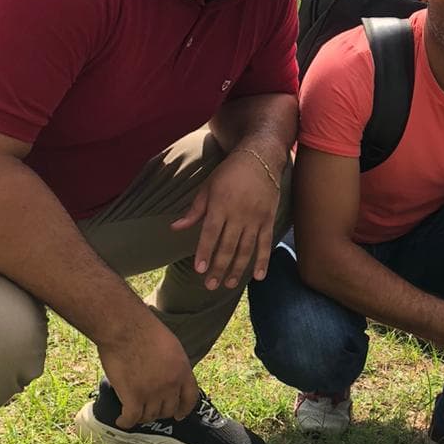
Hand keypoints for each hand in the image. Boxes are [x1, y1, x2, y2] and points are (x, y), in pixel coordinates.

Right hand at [99, 314, 198, 427]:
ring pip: (149, 416)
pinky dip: (125, 422)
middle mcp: (170, 385)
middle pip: (168, 409)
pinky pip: (131, 418)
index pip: (190, 397)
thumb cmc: (144, 329)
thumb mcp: (171, 346)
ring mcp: (152, 393)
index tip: (179, 415)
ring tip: (134, 413)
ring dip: (142, 417)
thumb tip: (168, 375)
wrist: (125, 328)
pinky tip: (121, 420)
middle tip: (149, 409)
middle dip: (159, 412)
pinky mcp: (133, 397)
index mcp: (182, 371)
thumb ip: (173, 364)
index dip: (185, 409)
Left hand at [171, 150, 280, 290]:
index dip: (205, 252)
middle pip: (227, 246)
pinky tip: (258, 276)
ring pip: (246, 249)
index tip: (199, 270)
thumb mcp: (208, 187)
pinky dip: (263, 260)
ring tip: (228, 285)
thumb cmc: (229, 173)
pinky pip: (265, 243)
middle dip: (218, 267)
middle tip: (210, 285)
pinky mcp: (269, 219)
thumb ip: (194, 210)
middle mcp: (238, 214)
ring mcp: (255, 218)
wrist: (260, 157)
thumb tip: (175, 228)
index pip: (210, 233)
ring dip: (237, 269)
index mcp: (220, 205)